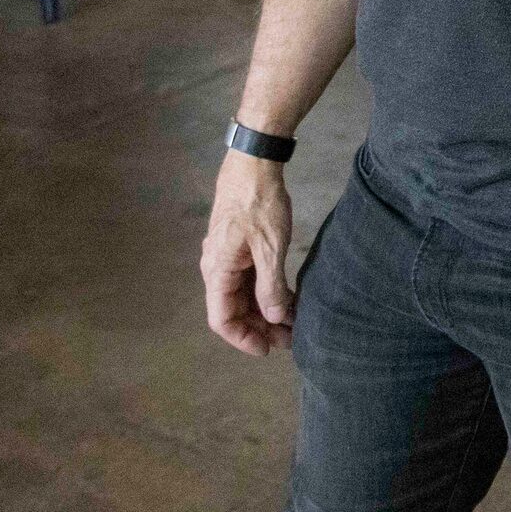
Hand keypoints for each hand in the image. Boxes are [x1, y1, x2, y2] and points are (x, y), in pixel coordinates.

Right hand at [200, 151, 294, 353]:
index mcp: (217, 270)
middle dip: (261, 327)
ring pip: (243, 294)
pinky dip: (267, 291)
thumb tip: (275, 317)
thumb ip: (271, 286)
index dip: (244, 338)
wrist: (254, 162)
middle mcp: (217, 266)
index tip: (268, 349)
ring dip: (266, 310)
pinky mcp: (239, 245)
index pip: (222, 319)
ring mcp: (227, 256)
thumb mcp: (270, 247)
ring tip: (294, 321)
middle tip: (291, 338)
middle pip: (234, 309)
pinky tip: (289, 298)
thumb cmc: (258, 202)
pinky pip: (249, 277)